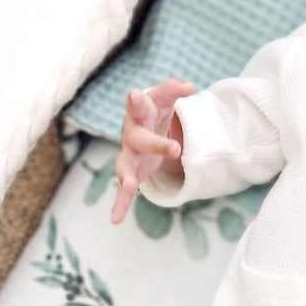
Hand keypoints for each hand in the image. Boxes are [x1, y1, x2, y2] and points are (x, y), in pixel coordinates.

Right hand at [111, 78, 197, 224]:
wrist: (142, 129)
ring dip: (128, 175)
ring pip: (125, 164)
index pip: (142, 104)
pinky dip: (119, 204)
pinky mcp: (130, 173)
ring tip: (130, 185)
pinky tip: (115, 219)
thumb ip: (173, 89)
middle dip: (155, 143)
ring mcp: (129, 154)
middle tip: (175, 148)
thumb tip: (190, 85)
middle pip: (140, 138)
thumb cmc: (154, 112)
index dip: (139, 101)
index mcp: (140, 113)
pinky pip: (123, 190)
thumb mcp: (164, 99)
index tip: (136, 96)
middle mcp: (132, 133)